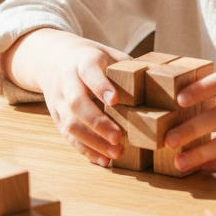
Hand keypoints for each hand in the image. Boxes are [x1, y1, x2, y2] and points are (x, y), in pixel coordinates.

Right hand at [1, 29, 131, 166]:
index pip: (89, 73)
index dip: (100, 86)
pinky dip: (86, 151)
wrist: (55, 59)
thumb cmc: (94, 59)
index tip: (114, 99)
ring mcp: (59, 101)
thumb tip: (161, 80)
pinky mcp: (57, 118)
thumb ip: (129, 68)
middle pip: (77, 103)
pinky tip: (103, 160)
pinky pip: (68, 137)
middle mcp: (67, 82)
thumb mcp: (110, 55)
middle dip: (97, 123)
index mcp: (83, 62)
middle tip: (118, 138)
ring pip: (70, 124)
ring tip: (116, 154)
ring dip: (93, 142)